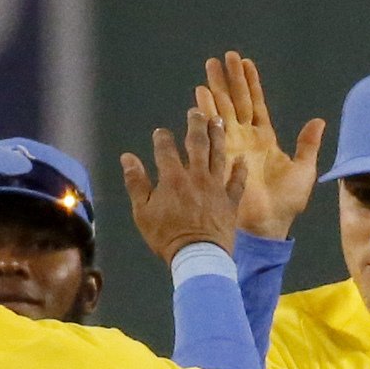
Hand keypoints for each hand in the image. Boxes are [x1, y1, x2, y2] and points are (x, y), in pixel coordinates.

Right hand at [120, 107, 248, 265]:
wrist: (198, 256)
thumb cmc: (166, 236)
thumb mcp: (143, 212)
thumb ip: (136, 183)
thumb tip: (127, 157)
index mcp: (173, 178)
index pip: (165, 149)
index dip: (161, 138)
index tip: (160, 132)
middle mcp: (196, 176)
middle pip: (197, 143)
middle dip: (195, 124)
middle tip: (196, 112)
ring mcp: (216, 187)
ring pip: (218, 155)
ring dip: (218, 136)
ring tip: (218, 121)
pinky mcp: (230, 201)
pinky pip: (237, 182)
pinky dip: (239, 170)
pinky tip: (242, 159)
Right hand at [193, 50, 323, 239]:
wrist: (266, 225)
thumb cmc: (285, 204)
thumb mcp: (304, 171)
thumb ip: (308, 145)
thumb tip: (318, 120)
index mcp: (264, 138)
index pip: (256, 103)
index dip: (251, 83)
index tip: (245, 62)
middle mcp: (245, 138)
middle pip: (236, 100)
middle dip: (230, 78)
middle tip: (223, 56)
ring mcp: (232, 145)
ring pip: (222, 108)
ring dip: (216, 87)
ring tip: (210, 66)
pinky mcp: (221, 155)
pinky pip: (213, 127)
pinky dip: (206, 109)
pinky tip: (201, 92)